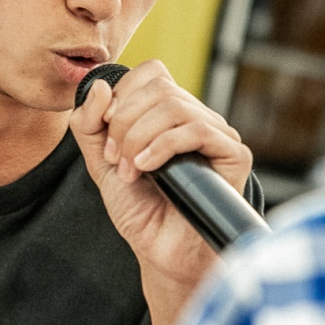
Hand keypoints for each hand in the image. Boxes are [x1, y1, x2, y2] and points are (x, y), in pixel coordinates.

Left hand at [70, 60, 253, 295]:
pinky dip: (162, 146)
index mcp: (170, 113)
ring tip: (130, 171)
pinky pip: (198, 130)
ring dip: (138, 137)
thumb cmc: (139, 209)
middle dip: (124, 122)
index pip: (151, 73)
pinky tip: (147, 169)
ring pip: (174, 106)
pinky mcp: (234, 155)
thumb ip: (89, 125)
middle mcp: (197, 117)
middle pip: (158, 87)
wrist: (161, 252)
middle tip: (115, 159)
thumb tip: (100, 86)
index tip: (106, 137)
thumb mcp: (100, 162)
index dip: (121, 96)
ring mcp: (218, 135)